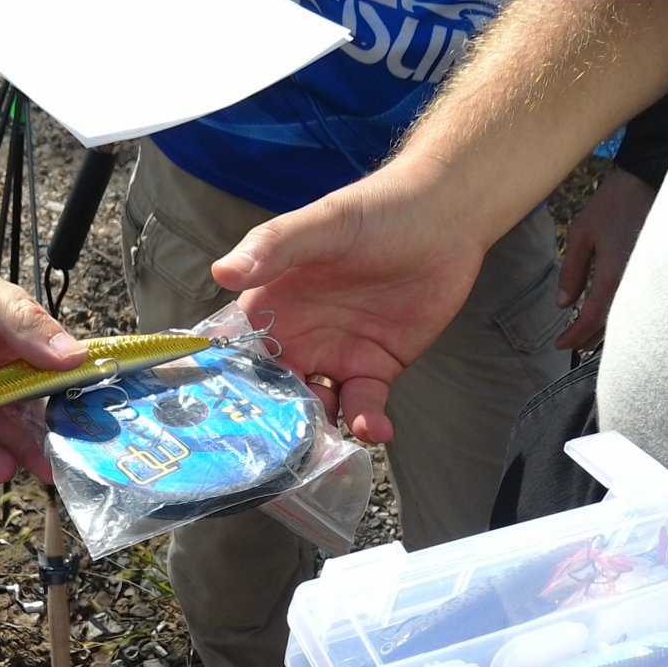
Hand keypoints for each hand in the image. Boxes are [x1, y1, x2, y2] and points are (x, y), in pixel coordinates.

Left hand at [0, 197, 86, 483]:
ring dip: (25, 450)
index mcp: (5, 328)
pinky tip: (2, 466)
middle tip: (84, 452)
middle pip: (31, 405)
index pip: (54, 362)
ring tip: (49, 468)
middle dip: (57, 429)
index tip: (107, 407)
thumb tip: (73, 355)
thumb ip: (17, 319)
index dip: (80, 385)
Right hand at [212, 158, 489, 443]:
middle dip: (274, 425)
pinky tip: (375, 429)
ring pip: (316, 409)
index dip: (229, 386)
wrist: (444, 220)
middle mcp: (296, 338)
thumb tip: (223, 272)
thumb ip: (273, 248)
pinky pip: (363, 408)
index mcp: (270, 306)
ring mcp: (336, 357)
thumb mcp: (321, 225)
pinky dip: (366, 424)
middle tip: (277, 453)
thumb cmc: (375, 212)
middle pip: (273, 395)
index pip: (238, 354)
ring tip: (327, 449)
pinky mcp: (376, 370)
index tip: (223, 417)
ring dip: (319, 433)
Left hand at [554, 167, 656, 350]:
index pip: (592, 318)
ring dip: (607, 332)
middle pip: (612, 325)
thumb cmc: (613, 204)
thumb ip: (572, 271)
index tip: (559, 345)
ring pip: (627, 318)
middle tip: (571, 346)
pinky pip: (639, 305)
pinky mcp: (657, 273)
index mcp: (614, 274)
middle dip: (589, 339)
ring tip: (587, 338)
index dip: (575, 336)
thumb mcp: (581, 233)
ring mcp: (649, 279)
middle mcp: (635, 283)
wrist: (650, 180)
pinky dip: (622, 317)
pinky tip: (611, 319)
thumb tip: (564, 305)